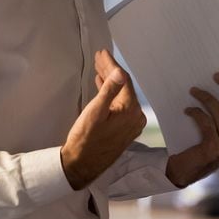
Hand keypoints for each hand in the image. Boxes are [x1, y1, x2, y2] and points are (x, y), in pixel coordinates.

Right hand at [60, 50, 145, 189]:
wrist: (81, 165)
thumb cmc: (85, 139)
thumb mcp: (95, 111)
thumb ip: (109, 90)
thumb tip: (120, 72)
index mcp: (131, 110)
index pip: (123, 80)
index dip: (112, 65)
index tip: (102, 52)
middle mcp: (136, 117)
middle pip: (123, 87)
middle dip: (111, 70)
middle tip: (99, 57)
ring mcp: (131, 124)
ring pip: (121, 95)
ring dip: (110, 81)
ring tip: (98, 68)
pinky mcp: (124, 129)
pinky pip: (119, 105)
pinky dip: (111, 94)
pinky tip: (102, 85)